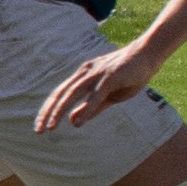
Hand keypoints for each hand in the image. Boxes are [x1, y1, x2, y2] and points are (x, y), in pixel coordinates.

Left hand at [36, 40, 167, 131]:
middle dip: (48, 112)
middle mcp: (86, 72)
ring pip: (73, 93)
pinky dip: (86, 108)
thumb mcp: (108, 96)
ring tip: (51, 127)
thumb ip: (91, 108)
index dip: (49, 110)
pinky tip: (78, 122)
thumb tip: (73, 121)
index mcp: (83, 76)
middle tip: (38, 130)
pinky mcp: (110, 76)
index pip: (60, 93)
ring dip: (60, 111)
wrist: (148, 55)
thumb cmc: (130, 74)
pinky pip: (95, 95)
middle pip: (61, 93)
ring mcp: (97, 73)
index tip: (41, 126)